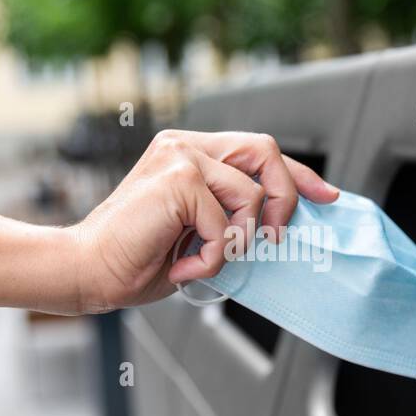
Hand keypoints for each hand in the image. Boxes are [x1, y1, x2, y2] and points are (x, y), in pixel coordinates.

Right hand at [72, 129, 338, 311]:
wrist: (89, 270)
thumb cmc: (136, 259)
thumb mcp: (197, 232)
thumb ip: (231, 217)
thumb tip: (281, 227)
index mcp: (188, 152)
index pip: (258, 151)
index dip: (299, 174)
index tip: (327, 195)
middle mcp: (185, 145)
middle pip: (266, 151)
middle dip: (287, 197)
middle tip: (276, 239)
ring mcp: (181, 156)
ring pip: (253, 194)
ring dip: (237, 240)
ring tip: (202, 258)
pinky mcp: (179, 178)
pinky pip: (227, 224)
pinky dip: (212, 257)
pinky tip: (182, 264)